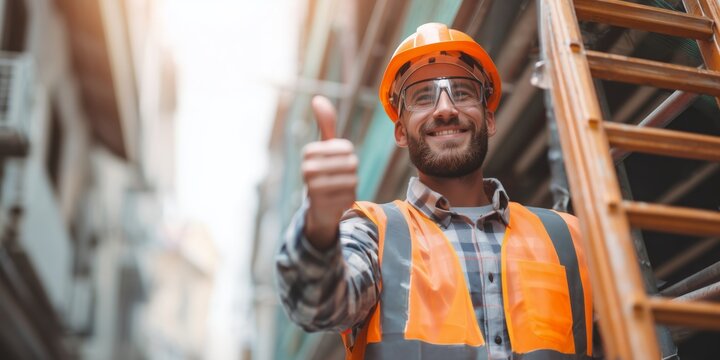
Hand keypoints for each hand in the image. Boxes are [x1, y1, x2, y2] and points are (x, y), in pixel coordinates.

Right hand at [302, 96, 357, 249]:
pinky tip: (336, 200)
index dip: (348, 156)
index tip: (335, 163)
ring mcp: (314, 188)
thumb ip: (325, 124)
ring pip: (353, 180)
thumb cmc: (323, 173)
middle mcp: (308, 168)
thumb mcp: (324, 148)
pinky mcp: (323, 205)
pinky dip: (348, 198)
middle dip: (351, 172)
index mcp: (309, 152)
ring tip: (338, 188)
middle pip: (352, 164)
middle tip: (338, 178)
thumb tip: (318, 98)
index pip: (347, 147)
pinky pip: (350, 196)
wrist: (317, 209)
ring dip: (351, 185)